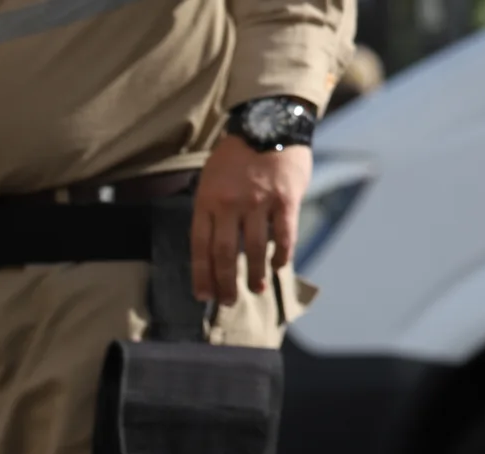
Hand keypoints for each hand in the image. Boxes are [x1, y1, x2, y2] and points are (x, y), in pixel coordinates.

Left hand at [192, 132, 310, 306]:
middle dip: (224, 283)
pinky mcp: (285, 198)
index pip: (199, 247)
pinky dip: (281, 254)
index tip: (203, 295)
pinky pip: (283, 235)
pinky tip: (279, 266)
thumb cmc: (237, 154)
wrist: (270, 120)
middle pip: (223, 254)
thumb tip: (210, 248)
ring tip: (255, 290)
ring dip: (253, 275)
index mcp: (207, 200)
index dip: (200, 275)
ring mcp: (258, 201)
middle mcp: (229, 204)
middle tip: (228, 301)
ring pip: (253, 249)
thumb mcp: (211, 178)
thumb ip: (211, 210)